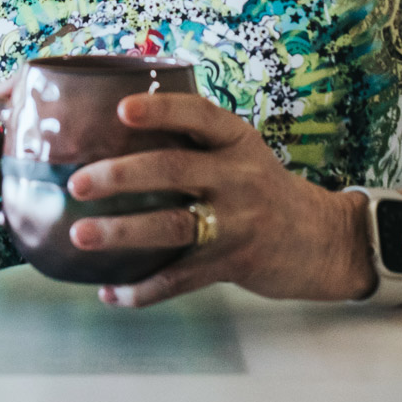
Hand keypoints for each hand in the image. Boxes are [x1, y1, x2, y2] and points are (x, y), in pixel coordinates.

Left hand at [64, 92, 373, 307]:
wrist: (322, 239)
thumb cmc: (264, 190)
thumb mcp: (242, 153)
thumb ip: (194, 144)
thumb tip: (113, 134)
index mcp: (236, 141)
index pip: (198, 116)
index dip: (160, 111)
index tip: (122, 110)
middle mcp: (238, 177)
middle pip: (173, 170)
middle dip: (121, 175)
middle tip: (78, 182)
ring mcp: (236, 222)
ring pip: (171, 226)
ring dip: (121, 231)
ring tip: (81, 234)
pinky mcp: (233, 263)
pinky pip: (180, 279)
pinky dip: (142, 289)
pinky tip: (110, 292)